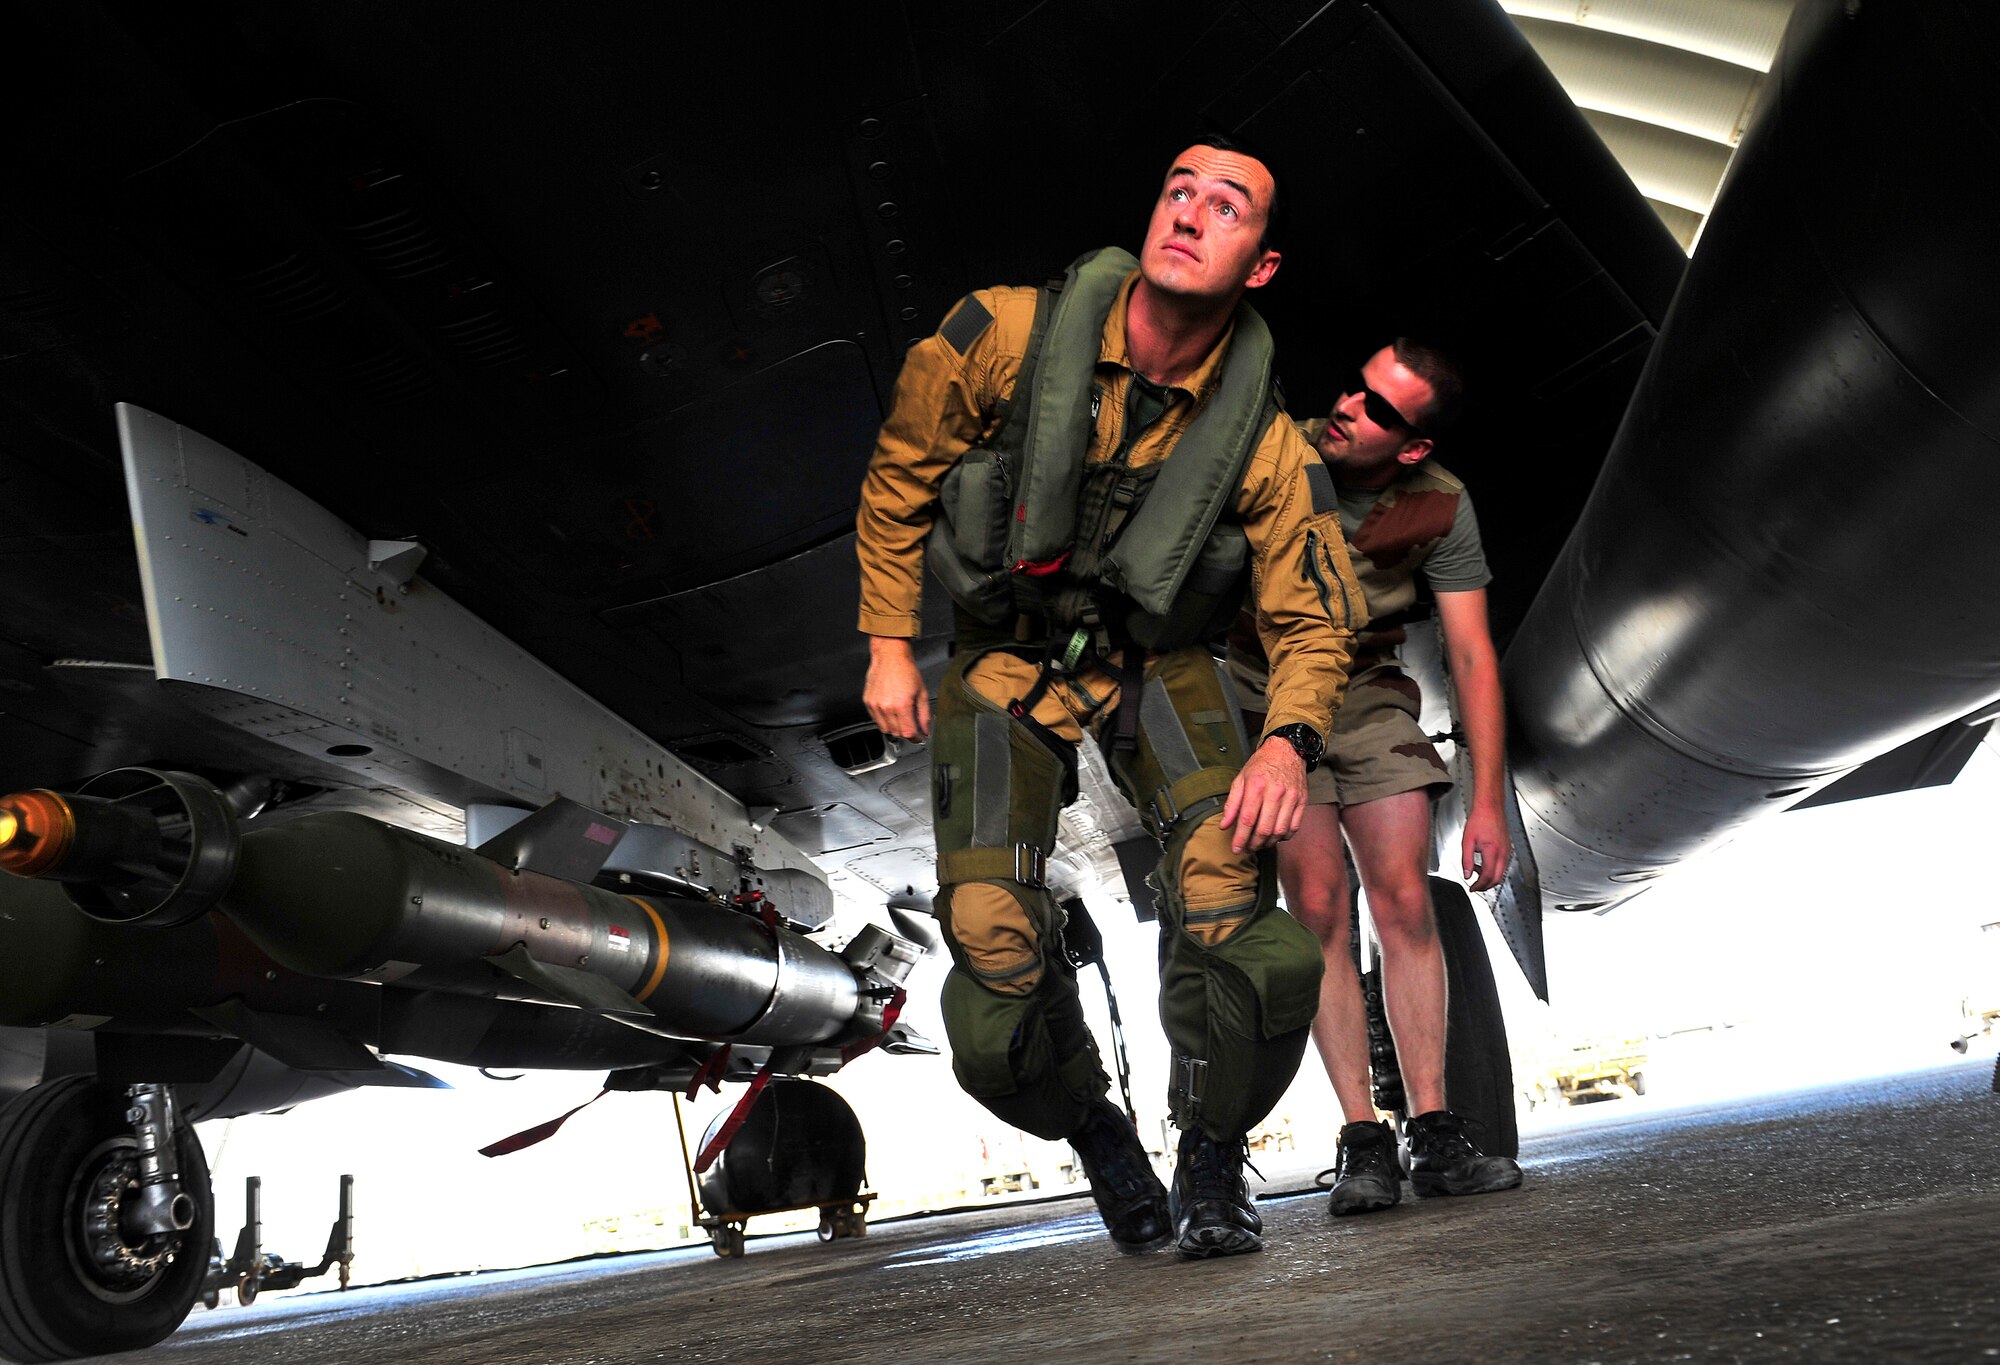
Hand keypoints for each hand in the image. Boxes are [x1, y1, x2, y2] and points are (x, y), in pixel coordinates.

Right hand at [862, 636, 930, 740]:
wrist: (890, 657)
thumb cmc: (906, 670)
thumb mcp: (922, 693)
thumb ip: (924, 715)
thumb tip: (926, 730)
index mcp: (902, 705)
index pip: (908, 733)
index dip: (916, 738)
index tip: (919, 737)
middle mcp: (887, 707)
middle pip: (897, 733)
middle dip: (906, 733)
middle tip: (912, 726)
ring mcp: (876, 705)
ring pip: (885, 729)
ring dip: (895, 728)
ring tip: (901, 717)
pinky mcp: (868, 702)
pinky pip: (876, 720)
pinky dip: (884, 720)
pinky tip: (891, 711)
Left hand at [1219, 737, 1307, 852]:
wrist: (1287, 750)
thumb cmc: (1262, 765)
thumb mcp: (1241, 779)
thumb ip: (1232, 803)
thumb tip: (1224, 825)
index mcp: (1257, 786)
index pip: (1247, 819)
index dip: (1240, 838)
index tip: (1236, 848)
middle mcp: (1275, 792)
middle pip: (1264, 829)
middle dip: (1254, 844)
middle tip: (1247, 848)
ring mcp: (1291, 798)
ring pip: (1280, 831)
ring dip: (1268, 843)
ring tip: (1260, 844)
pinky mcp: (1302, 801)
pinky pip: (1294, 827)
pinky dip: (1284, 837)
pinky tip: (1275, 837)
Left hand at [1461, 801, 1510, 891]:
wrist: (1490, 807)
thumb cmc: (1480, 819)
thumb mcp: (1467, 841)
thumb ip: (1466, 860)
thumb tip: (1466, 874)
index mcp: (1493, 851)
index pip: (1488, 877)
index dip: (1479, 886)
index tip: (1472, 888)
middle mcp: (1503, 853)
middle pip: (1498, 879)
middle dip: (1486, 886)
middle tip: (1475, 886)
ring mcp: (1508, 851)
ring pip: (1501, 873)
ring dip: (1489, 877)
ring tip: (1475, 871)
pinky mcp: (1508, 848)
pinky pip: (1503, 865)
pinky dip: (1493, 869)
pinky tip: (1482, 863)